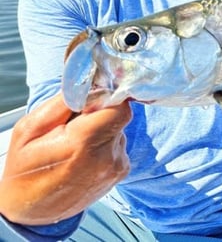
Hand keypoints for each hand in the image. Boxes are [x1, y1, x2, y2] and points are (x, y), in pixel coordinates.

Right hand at [0, 93, 130, 224]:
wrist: (31, 212)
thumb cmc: (25, 171)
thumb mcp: (30, 129)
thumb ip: (63, 103)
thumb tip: (88, 83)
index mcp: (82, 143)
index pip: (119, 106)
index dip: (107, 96)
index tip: (92, 97)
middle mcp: (106, 156)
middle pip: (120, 116)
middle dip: (101, 111)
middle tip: (77, 122)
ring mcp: (115, 166)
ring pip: (119, 129)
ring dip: (102, 129)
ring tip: (76, 144)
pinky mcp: (121, 172)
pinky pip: (119, 144)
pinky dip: (105, 143)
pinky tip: (85, 155)